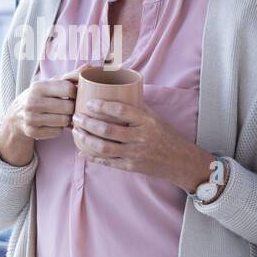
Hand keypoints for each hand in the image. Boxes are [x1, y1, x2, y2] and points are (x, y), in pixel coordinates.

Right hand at [0, 68, 80, 165]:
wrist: (16, 115)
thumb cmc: (40, 96)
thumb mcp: (51, 83)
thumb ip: (71, 76)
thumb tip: (89, 67)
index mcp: (38, 86)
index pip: (68, 88)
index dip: (75, 92)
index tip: (73, 94)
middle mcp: (33, 102)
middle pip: (68, 107)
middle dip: (72, 108)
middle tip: (69, 107)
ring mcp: (31, 118)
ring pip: (64, 121)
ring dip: (67, 119)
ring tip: (62, 115)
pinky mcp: (32, 132)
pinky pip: (57, 132)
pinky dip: (59, 129)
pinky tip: (54, 123)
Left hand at [71, 98, 213, 191]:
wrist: (180, 161)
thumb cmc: (165, 135)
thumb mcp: (154, 118)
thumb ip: (137, 107)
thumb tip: (118, 90)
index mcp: (147, 121)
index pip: (121, 111)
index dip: (103, 106)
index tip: (89, 103)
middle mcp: (141, 137)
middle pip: (108, 131)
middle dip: (88, 123)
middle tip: (76, 117)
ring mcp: (135, 154)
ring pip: (105, 148)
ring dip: (86, 140)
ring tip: (76, 131)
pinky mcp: (132, 167)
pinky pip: (108, 162)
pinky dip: (93, 157)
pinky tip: (82, 151)